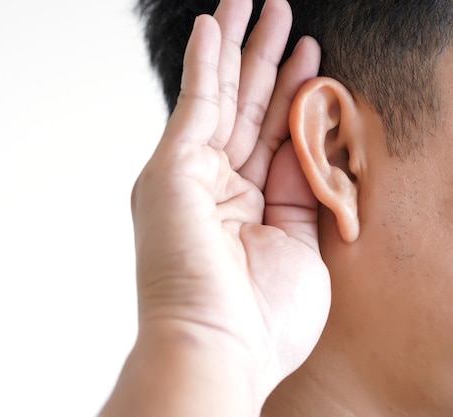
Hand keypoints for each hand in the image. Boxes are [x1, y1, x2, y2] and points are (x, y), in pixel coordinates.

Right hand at [132, 0, 328, 403]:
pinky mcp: (172, 169)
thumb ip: (302, 186)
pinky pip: (193, 106)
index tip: (311, 59)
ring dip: (237, 50)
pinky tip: (212, 28)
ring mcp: (188, 177)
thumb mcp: (301, 243)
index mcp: (242, 211)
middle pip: (244, 110)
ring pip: (219, 99)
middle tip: (278, 14)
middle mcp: (211, 189)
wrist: (218, 350)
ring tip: (251, 5)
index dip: (291, 96)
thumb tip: (307, 137)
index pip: (269, 140)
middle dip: (263, 61)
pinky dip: (202, 66)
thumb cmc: (260, 319)